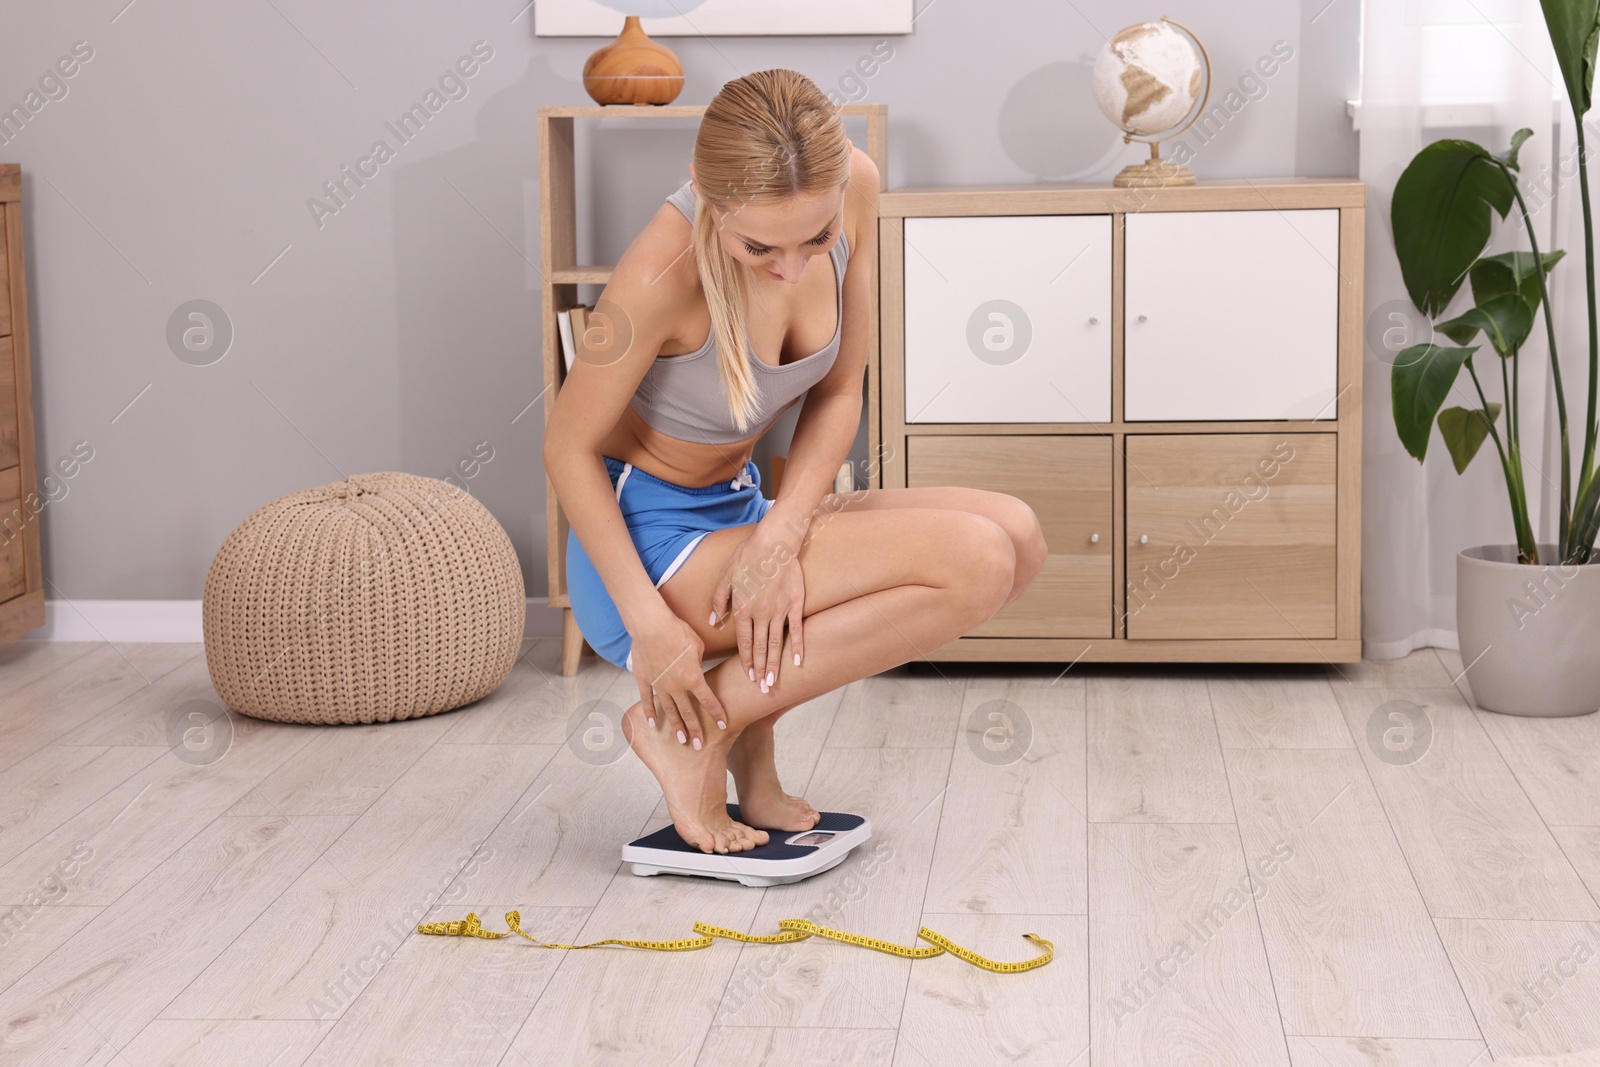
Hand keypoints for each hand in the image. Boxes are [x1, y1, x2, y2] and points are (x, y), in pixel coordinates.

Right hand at [628, 603, 727, 749]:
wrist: (652, 625)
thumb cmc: (678, 630)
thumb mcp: (698, 645)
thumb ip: (699, 661)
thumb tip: (697, 668)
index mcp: (694, 678)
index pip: (709, 701)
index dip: (717, 713)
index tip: (723, 724)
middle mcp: (677, 686)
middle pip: (689, 712)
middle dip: (696, 730)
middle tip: (700, 745)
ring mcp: (660, 685)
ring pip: (669, 711)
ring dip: (676, 726)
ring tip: (680, 740)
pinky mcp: (644, 680)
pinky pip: (647, 700)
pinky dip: (649, 712)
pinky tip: (652, 724)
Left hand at [710, 526, 805, 692]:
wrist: (773, 542)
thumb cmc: (747, 556)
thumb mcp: (725, 576)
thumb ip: (718, 600)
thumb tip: (712, 620)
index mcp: (743, 609)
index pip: (744, 642)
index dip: (746, 661)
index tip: (748, 676)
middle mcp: (760, 614)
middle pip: (760, 648)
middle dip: (760, 670)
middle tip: (762, 689)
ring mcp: (779, 610)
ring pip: (776, 643)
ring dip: (775, 664)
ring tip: (774, 682)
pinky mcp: (795, 603)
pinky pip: (797, 629)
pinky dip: (798, 646)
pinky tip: (798, 661)